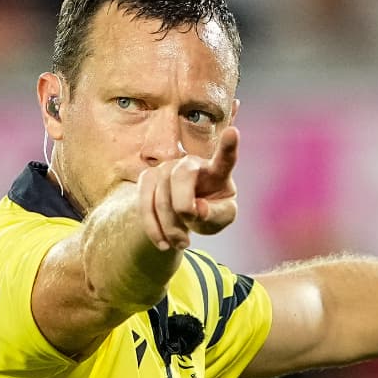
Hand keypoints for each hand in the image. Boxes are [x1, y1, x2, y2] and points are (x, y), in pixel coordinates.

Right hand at [139, 126, 238, 250]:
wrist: (179, 215)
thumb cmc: (206, 213)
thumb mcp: (218, 220)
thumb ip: (215, 216)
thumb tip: (198, 208)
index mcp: (217, 171)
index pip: (225, 158)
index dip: (228, 146)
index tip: (233, 133)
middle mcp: (191, 163)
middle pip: (182, 175)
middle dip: (182, 206)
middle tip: (191, 235)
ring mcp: (167, 168)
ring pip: (162, 196)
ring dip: (170, 227)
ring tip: (181, 244)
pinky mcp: (148, 178)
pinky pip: (144, 203)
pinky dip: (153, 228)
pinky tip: (163, 244)